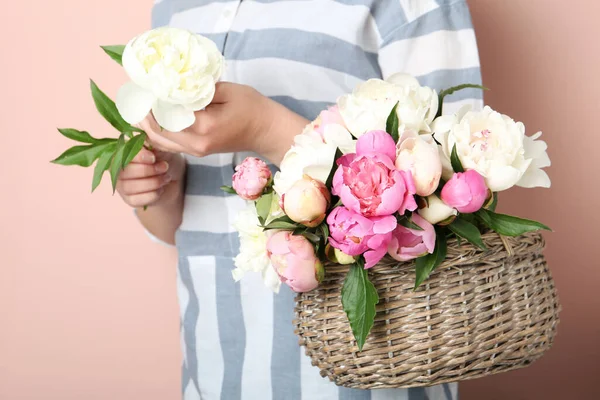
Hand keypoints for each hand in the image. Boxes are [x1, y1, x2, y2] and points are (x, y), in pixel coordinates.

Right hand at [116, 146, 185, 208]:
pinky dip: (154, 194)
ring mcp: (122, 187)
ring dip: (153, 182)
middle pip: (125, 173)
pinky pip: (139, 200)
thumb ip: (152, 146)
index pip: (121, 156)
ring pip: (131, 187)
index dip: (137, 158)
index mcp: (120, 153)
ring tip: (166, 177)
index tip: (153, 158)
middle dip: (148, 170)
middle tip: (165, 167)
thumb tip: (148, 148)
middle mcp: (117, 170)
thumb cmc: (162, 158)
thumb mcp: (160, 149)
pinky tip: (161, 188)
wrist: (172, 176)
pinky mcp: (131, 200)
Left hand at [139, 82, 309, 164]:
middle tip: (135, 98)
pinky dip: (159, 133)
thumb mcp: (226, 90)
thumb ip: (197, 90)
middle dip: (144, 115)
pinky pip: (170, 144)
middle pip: (158, 132)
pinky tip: (152, 120)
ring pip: (161, 142)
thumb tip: (172, 86)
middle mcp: (196, 144)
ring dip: (148, 126)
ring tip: (138, 109)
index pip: (167, 114)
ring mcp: (196, 151)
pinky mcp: (197, 152)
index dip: (152, 101)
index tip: (143, 87)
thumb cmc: (252, 107)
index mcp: (204, 126)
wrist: (266, 131)